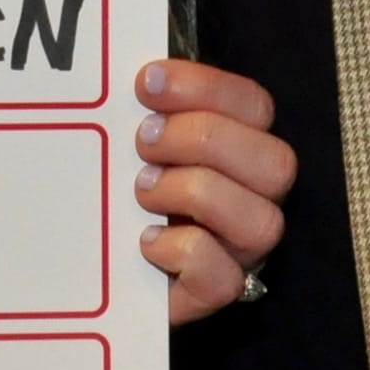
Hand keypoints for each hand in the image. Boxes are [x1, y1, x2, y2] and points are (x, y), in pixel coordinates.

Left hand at [132, 58, 292, 325]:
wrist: (92, 265)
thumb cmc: (118, 189)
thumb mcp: (131, 142)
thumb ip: (145, 110)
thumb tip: (139, 76)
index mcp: (240, 148)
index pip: (254, 106)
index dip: (206, 87)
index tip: (146, 83)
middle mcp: (253, 198)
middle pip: (277, 162)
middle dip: (206, 139)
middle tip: (144, 141)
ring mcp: (239, 250)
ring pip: (262, 221)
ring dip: (196, 193)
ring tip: (143, 190)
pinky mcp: (212, 293)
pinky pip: (224, 277)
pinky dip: (182, 251)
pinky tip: (145, 241)